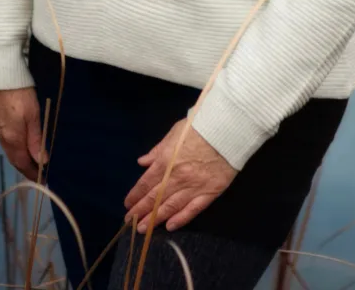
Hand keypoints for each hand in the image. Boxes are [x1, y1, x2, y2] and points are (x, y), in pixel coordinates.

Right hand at [0, 87, 47, 181]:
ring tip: (30, 161)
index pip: (23, 162)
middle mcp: (2, 137)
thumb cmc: (20, 95)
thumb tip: (41, 162)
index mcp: (12, 139)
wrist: (0, 76)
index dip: (32, 173)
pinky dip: (13, 148)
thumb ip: (36, 139)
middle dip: (25, 168)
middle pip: (14, 158)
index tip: (42, 180)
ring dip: (19, 158)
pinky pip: (4, 141)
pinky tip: (18, 145)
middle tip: (37, 174)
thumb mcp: (33, 115)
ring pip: (8, 150)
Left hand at [124, 119, 237, 233]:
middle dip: (141, 211)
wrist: (227, 130)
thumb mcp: (174, 132)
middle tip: (130, 221)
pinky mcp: (209, 193)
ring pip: (171, 207)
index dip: (135, 194)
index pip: (146, 182)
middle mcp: (177, 177)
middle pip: (155, 198)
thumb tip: (142, 162)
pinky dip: (181, 219)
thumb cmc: (199, 126)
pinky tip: (170, 226)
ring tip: (144, 228)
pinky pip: (192, 210)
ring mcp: (193, 187)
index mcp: (166, 161)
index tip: (127, 204)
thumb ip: (158, 150)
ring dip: (155, 219)